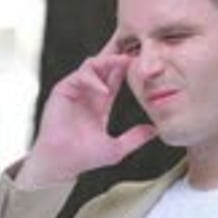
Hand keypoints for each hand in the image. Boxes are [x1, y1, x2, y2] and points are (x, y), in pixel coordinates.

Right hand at [15, 37, 156, 189]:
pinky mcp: (63, 91)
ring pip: (92, 65)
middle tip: (136, 54)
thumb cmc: (85, 158)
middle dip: (119, 59)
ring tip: (123, 64)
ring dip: (108, 62)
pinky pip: (79, 76)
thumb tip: (156, 131)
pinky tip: (104, 90)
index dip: (126, 71)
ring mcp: (74, 91)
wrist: (62, 163)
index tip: (143, 66)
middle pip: (104, 67)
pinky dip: (93, 79)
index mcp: (99, 104)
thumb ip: (135, 138)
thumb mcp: (117, 148)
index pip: (115, 80)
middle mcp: (87, 94)